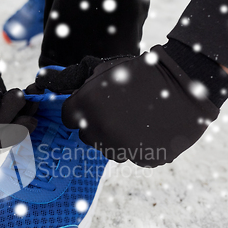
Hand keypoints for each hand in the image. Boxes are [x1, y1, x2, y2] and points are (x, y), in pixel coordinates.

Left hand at [44, 46, 227, 166]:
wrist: (186, 82)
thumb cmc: (140, 72)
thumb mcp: (104, 69)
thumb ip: (71, 79)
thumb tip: (41, 78)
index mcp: (86, 108)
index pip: (69, 118)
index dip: (81, 110)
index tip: (94, 103)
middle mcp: (99, 131)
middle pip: (87, 135)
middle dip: (96, 124)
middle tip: (117, 108)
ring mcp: (122, 148)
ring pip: (108, 149)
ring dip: (116, 137)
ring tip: (135, 117)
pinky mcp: (143, 159)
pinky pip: (132, 156)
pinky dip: (138, 146)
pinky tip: (149, 128)